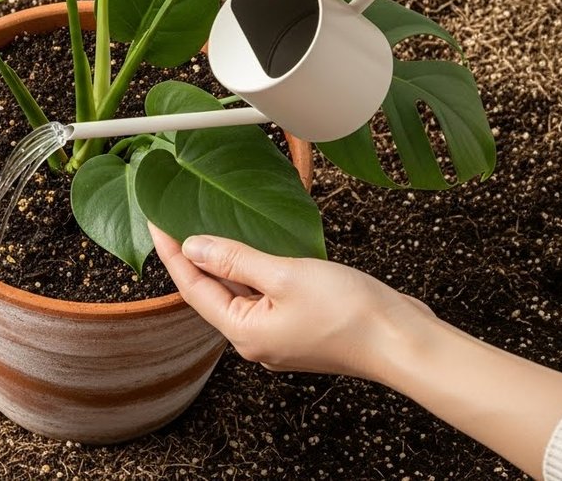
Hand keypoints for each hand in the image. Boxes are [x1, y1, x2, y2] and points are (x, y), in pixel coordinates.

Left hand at [149, 225, 433, 379]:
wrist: (405, 342)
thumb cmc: (352, 313)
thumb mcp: (285, 274)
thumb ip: (236, 260)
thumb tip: (194, 247)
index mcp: (243, 332)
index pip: (192, 287)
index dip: (171, 252)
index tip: (156, 220)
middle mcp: (254, 341)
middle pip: (211, 293)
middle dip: (193, 256)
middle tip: (175, 218)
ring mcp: (277, 337)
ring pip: (238, 294)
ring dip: (223, 263)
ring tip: (206, 227)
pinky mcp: (299, 328)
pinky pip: (263, 297)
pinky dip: (251, 272)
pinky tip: (251, 250)